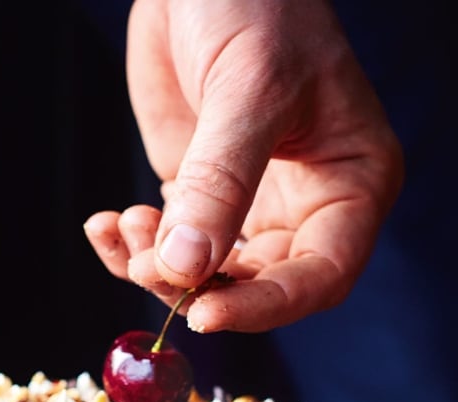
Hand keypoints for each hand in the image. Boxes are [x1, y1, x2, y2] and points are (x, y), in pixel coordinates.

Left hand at [84, 0, 403, 333]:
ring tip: (125, 225)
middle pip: (259, 285)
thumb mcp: (248, 87)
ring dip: (158, 269)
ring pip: (208, 277)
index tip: (205, 313)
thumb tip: (185, 268)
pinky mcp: (199, 198)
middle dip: (198, 287)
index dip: (266, 305)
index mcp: (352, 184)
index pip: (321, 274)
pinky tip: (106, 224)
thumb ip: (220, 181)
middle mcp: (306, 207)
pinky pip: (169, 248)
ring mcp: (250, 206)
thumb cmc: (256, 3)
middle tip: (146, 263)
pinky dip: (133, 248)